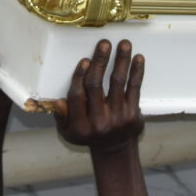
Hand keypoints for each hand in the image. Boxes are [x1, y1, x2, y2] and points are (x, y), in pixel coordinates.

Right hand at [51, 37, 144, 153]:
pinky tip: (138, 58)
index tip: (84, 60)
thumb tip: (58, 101)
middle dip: (100, 62)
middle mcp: (98, 122)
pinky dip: (137, 72)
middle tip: (104, 44)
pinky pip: (134, 89)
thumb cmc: (89, 136)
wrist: (115, 151)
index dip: (79, 77)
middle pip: (96, 86)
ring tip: (124, 44)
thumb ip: (62, 116)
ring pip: (117, 83)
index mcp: (80, 125)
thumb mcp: (69, 132)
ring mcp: (117, 117)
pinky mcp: (132, 114)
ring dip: (121, 61)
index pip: (77, 96)